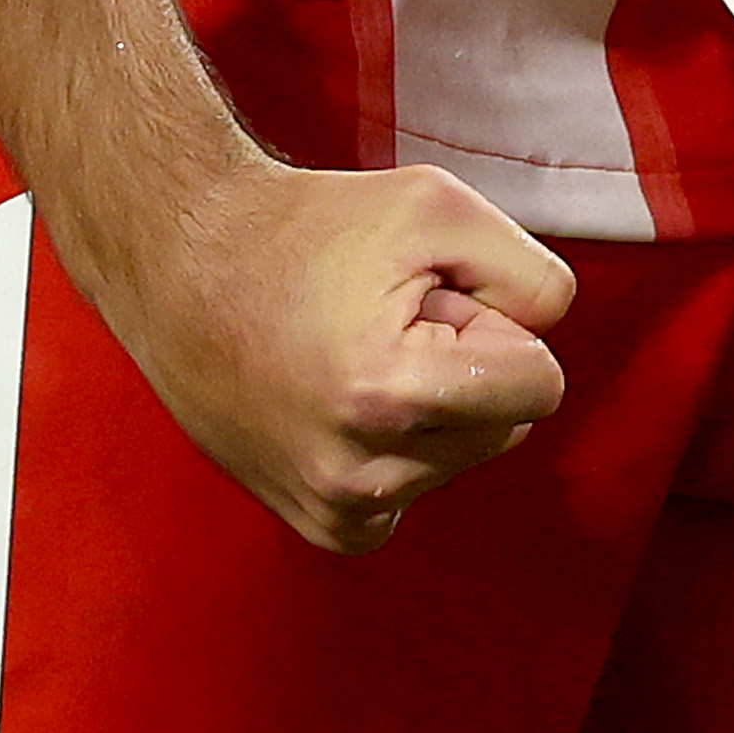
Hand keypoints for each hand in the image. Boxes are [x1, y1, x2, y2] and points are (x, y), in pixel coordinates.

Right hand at [77, 154, 573, 553]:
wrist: (183, 265)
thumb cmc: (310, 227)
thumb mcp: (439, 207)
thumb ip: (530, 274)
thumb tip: (549, 337)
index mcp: (392, 392)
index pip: (541, 387)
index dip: (499, 326)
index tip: (433, 299)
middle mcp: (360, 472)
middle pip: (507, 426)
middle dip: (466, 366)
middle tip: (387, 322)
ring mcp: (336, 507)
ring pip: (463, 458)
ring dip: (431, 406)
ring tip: (356, 353)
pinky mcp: (320, 525)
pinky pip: (416, 495)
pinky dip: (401, 450)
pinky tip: (344, 401)